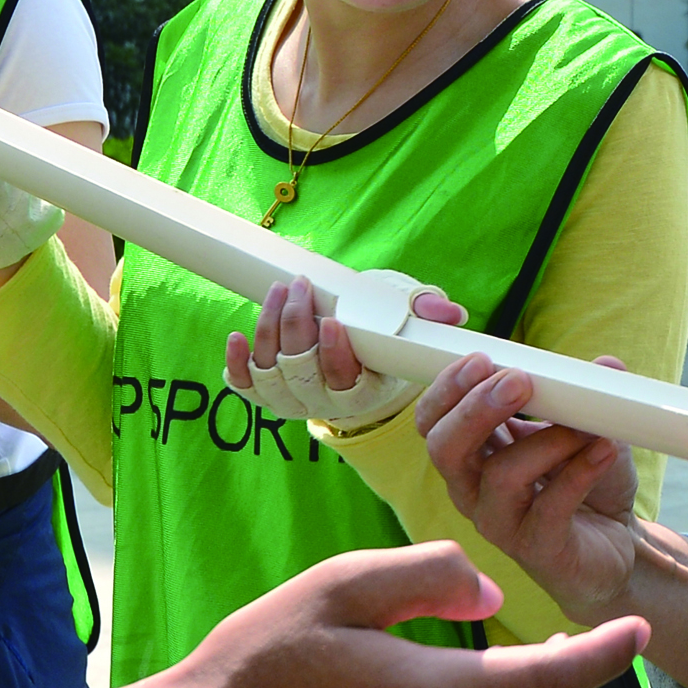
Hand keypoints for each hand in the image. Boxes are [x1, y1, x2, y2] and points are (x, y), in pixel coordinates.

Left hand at [227, 275, 446, 434]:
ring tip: (278, 291)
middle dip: (296, 325)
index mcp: (363, 390)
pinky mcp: (266, 391)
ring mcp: (292, 398)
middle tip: (300, 286)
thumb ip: (428, 317)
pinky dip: (236, 363)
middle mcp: (324, 402)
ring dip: (269, 330)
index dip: (332, 353)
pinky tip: (236, 336)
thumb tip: (452, 313)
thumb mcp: (410, 320)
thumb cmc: (385, 333)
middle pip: (300, 371)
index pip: (342, 379)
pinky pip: (244, 385)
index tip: (331, 320)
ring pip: (270, 373)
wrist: (359, 355)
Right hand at [416, 351, 647, 625]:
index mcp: (474, 454)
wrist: (619, 544)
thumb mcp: (585, 428)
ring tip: (587, 426)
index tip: (481, 358)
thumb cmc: (585, 481)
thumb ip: (587, 396)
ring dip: (547, 440)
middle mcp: (475, 490)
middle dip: (475, 410)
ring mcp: (502, 523)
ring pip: (501, 476)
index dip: (447, 389)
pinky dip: (579, 473)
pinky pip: (549, 508)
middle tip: (516, 382)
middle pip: (445, 449)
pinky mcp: (538, 549)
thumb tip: (607, 365)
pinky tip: (605, 450)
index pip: (433, 420)